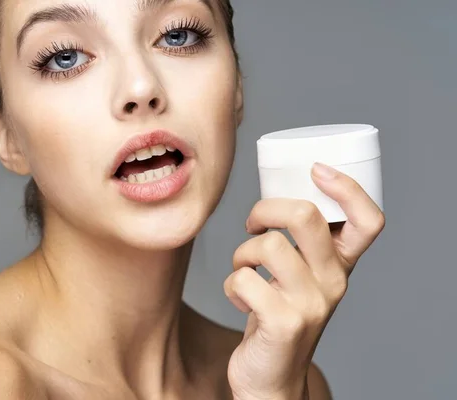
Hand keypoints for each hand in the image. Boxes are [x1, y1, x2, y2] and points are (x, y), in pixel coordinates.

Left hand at [225, 162, 384, 399]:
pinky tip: (240, 297)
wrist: (271, 376)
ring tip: (244, 269)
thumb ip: (301, 245)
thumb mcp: (301, 278)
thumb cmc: (279, 314)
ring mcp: (311, 304)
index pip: (369, 221)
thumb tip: (276, 196)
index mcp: (341, 265)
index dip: (347, 188)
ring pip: (268, 244)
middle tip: (253, 223)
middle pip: (306, 216)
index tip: (316, 170)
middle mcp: (334, 282)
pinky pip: (245, 278)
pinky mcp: (284, 322)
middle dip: (267, 208)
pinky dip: (232, 283)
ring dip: (242, 252)